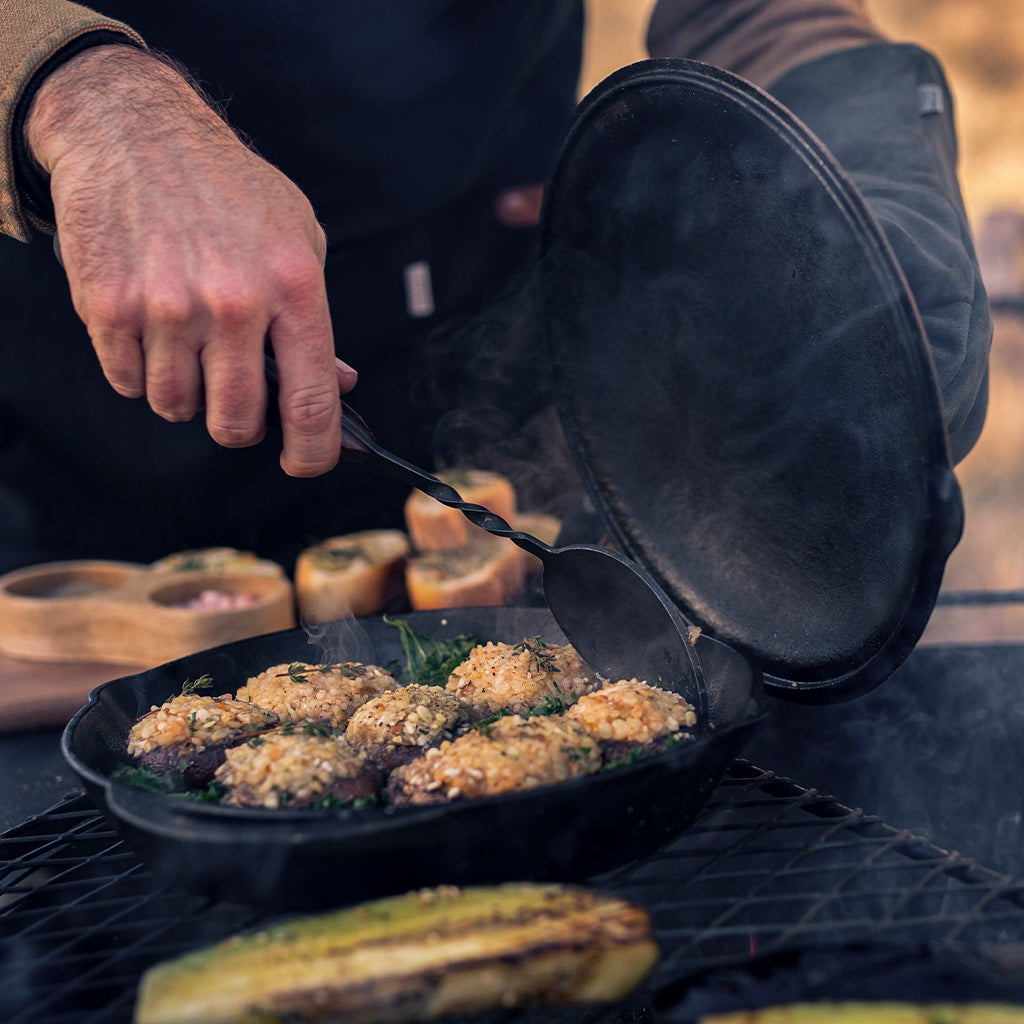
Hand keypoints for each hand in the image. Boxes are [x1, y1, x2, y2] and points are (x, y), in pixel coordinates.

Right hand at [25, 44, 353, 476]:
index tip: (306, 462)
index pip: (312, 401)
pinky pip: (128, 383)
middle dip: (239, 426)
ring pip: (176, 407)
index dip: (314, 452)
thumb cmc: (228, 188)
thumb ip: (315, 319)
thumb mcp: (298, 239)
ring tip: (188, 348)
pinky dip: (140, 372)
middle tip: (235, 401)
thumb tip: (340, 384)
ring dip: (185, 395)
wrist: (134, 130)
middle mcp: (234, 302)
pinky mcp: (111, 307)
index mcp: (294, 288)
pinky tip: (151, 331)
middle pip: (237, 422)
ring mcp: (168, 307)